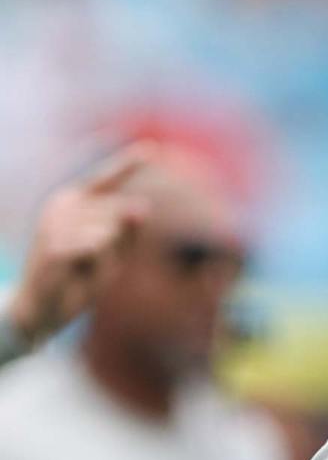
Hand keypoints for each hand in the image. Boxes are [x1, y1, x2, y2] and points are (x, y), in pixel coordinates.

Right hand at [7, 144, 152, 343]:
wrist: (42, 310)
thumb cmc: (80, 279)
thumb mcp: (115, 254)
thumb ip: (130, 230)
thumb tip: (142, 208)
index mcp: (75, 202)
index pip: (106, 179)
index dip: (128, 164)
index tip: (153, 148)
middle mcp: (62, 204)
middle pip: (121, 213)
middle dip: (119, 246)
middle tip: (92, 263)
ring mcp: (56, 222)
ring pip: (111, 232)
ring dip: (108, 260)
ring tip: (83, 270)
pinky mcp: (54, 244)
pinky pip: (98, 247)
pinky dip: (98, 266)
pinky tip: (76, 274)